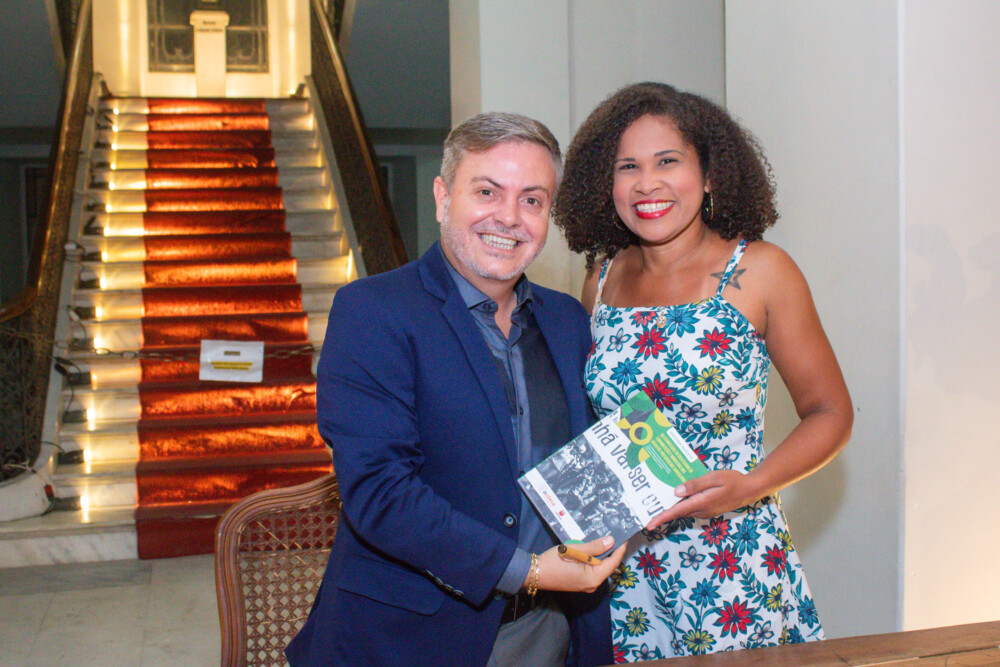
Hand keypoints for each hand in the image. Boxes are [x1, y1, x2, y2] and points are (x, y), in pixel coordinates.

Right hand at [530, 536, 626, 593]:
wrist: (534, 573)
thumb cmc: (555, 561)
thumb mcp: (576, 550)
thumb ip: (595, 547)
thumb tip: (611, 541)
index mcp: (594, 578)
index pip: (613, 563)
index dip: (619, 550)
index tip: (625, 539)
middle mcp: (592, 585)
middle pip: (607, 567)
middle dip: (611, 552)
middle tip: (615, 537)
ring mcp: (586, 586)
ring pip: (599, 569)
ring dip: (602, 556)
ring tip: (605, 541)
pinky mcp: (579, 583)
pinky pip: (591, 572)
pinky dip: (594, 561)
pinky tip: (592, 551)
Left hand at [645, 470, 760, 529]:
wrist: (750, 489)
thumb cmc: (733, 481)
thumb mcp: (714, 478)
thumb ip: (695, 485)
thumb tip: (676, 491)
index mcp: (702, 503)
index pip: (677, 511)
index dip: (662, 517)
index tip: (649, 524)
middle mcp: (702, 510)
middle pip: (677, 512)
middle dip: (662, 513)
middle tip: (645, 510)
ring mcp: (705, 512)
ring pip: (684, 510)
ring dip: (671, 507)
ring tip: (656, 500)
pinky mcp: (707, 509)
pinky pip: (690, 508)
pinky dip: (681, 504)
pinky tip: (676, 495)